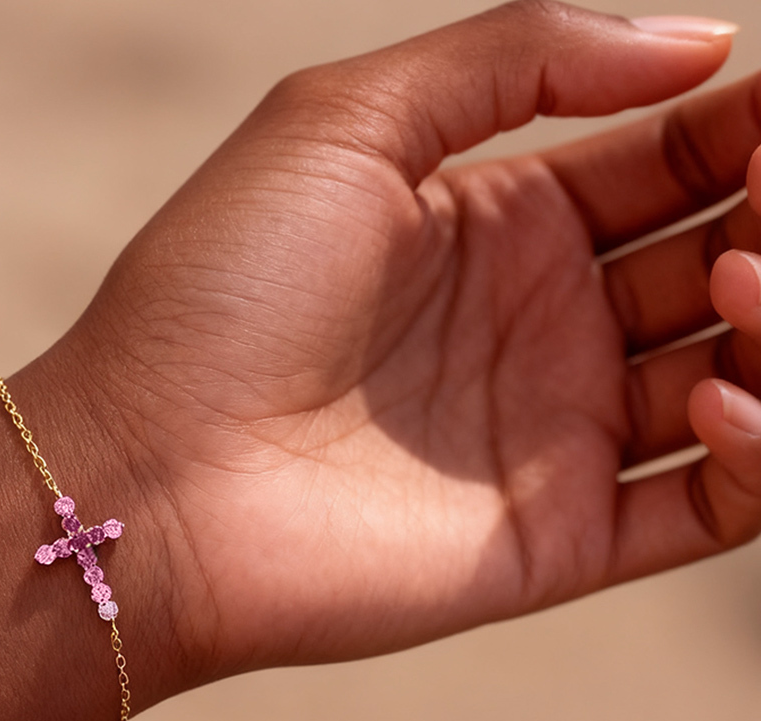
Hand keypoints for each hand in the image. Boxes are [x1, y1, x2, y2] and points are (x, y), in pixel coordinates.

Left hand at [0, 2, 760, 720]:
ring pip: (738, 376)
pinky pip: (710, 503)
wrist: (150, 472)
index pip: (672, 158)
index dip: (747, 127)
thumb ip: (513, 58)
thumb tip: (700, 38)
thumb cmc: (218, 294)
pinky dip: (756, 451)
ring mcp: (553, 439)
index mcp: (498, 223)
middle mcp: (539, 329)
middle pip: (722, 260)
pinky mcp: (558, 541)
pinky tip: (719, 394)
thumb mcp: (344, 123)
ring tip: (748, 282)